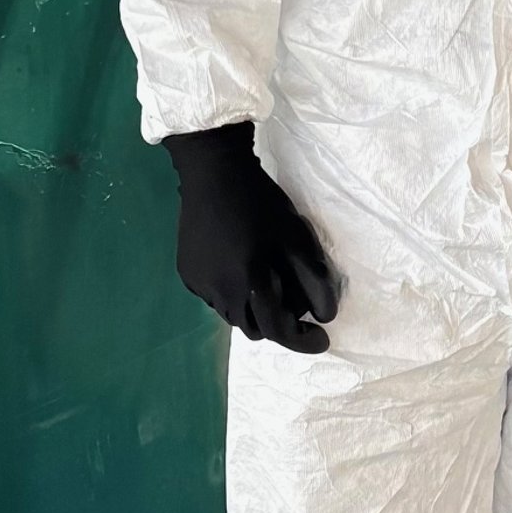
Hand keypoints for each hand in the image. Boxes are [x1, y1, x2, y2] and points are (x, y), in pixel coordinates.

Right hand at [163, 122, 340, 353]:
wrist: (214, 172)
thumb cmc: (261, 203)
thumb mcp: (298, 238)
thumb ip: (313, 281)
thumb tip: (324, 317)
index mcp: (250, 283)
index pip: (279, 331)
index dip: (303, 340)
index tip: (321, 338)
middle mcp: (221, 292)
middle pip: (255, 329)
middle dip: (278, 323)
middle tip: (293, 302)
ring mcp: (200, 285)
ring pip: (232, 315)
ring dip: (252, 308)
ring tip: (265, 279)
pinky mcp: (187, 274)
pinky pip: (214, 297)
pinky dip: (232, 293)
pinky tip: (238, 265)